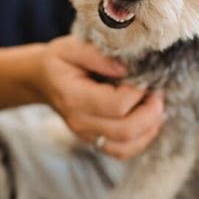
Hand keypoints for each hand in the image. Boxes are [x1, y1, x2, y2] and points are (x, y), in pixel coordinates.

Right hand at [36, 36, 164, 159]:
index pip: (116, 106)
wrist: (41, 79)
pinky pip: (122, 151)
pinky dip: (141, 139)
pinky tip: (147, 121)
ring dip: (149, 128)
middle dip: (151, 112)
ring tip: (155, 107)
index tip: (144, 76)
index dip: (138, 92)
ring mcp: (85, 135)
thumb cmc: (58, 60)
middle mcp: (79, 122)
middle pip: (125, 130)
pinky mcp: (93, 140)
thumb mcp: (71, 47)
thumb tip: (125, 69)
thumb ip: (97, 56)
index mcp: (73, 97)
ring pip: (126, 146)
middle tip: (157, 92)